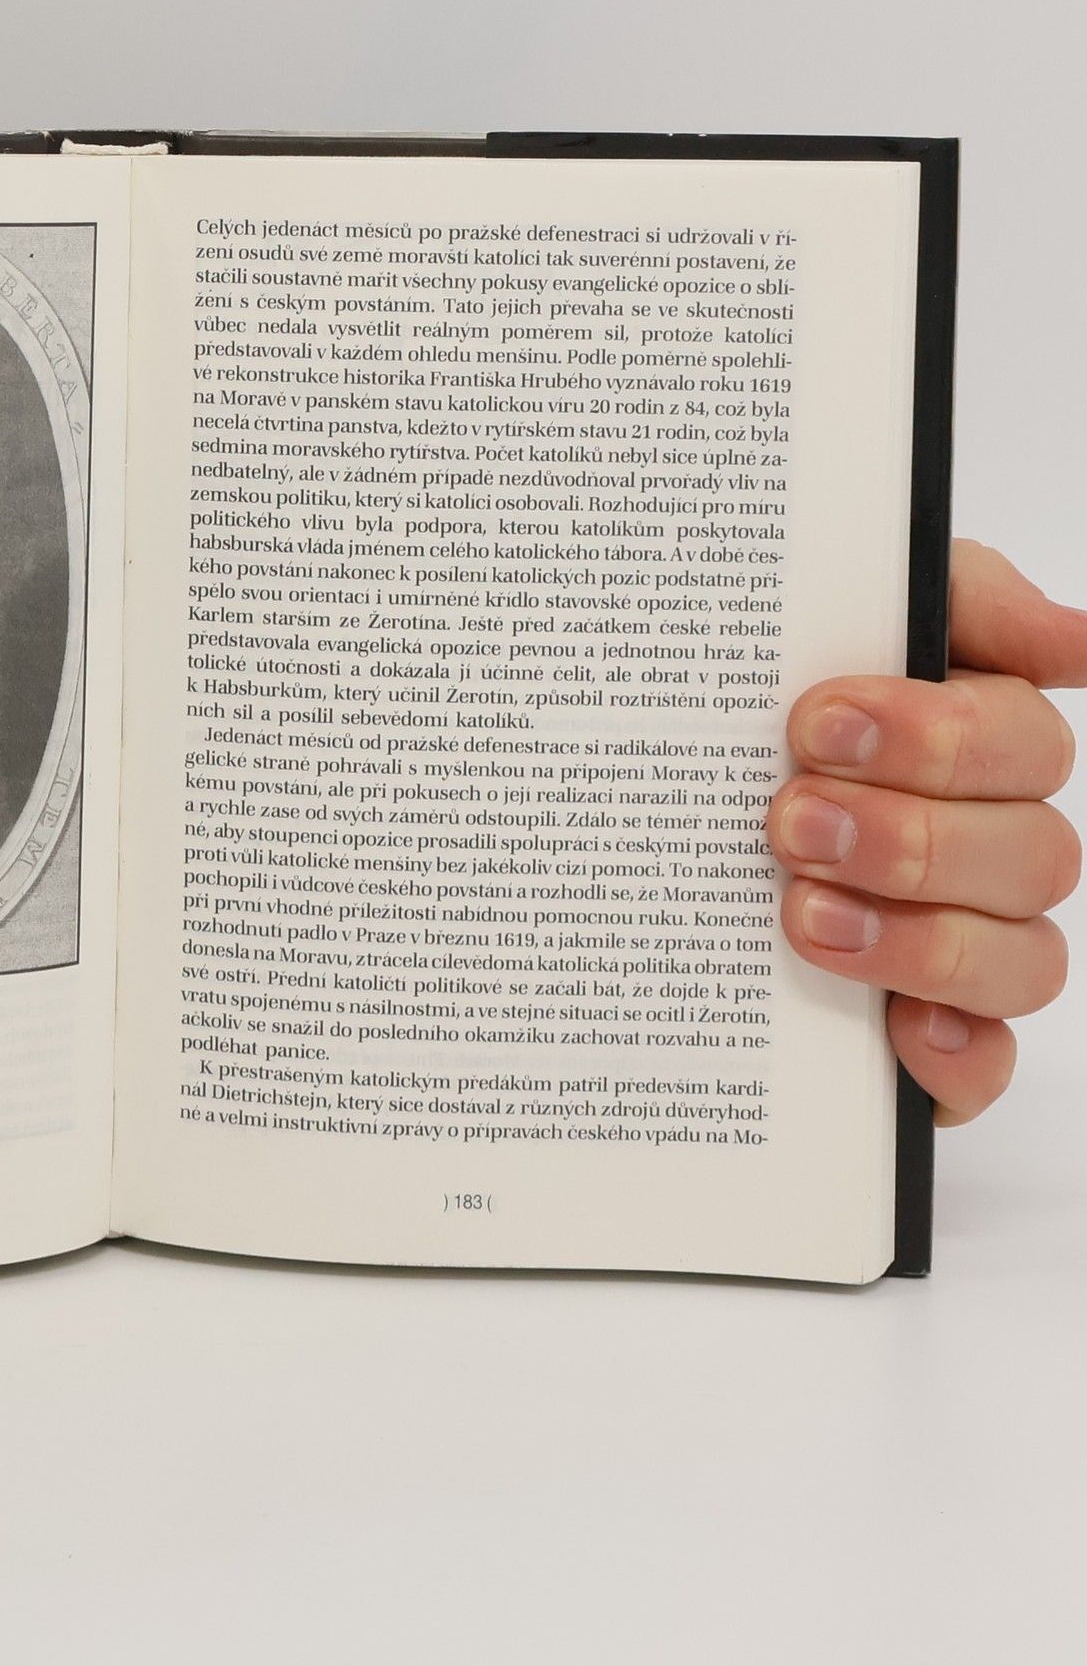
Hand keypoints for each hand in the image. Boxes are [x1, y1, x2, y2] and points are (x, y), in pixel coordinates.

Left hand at [769, 540, 1084, 1124]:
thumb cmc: (749, 709)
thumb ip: (952, 600)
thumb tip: (1075, 638)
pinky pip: (984, 1065)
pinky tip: (901, 1033)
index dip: (936, 736)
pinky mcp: (923, 1039)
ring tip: (802, 914)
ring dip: (922, 939)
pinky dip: (957, 1054)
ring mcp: (964, 947)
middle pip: (1034, 855)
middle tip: (791, 822)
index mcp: (976, 749)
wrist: (624, 816)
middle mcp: (986, 849)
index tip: (816, 724)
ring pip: (1023, 959)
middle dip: (909, 838)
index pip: (1026, 746)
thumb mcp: (826, 616)